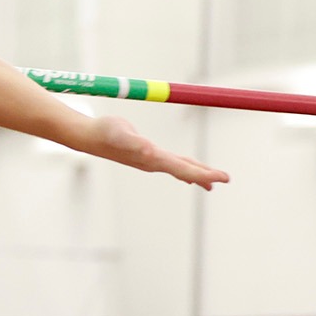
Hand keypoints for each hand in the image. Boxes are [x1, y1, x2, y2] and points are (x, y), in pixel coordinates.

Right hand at [84, 116, 229, 189]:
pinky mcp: (145, 154)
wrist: (88, 137)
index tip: (224, 177)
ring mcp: (149, 161)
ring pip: (179, 169)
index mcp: (153, 160)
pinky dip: (184, 168)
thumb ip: (134, 142)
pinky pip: (171, 163)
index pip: (185, 169)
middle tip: (226, 178)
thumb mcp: (120, 134)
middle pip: (185, 172)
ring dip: (197, 175)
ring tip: (212, 182)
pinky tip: (186, 172)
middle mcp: (153, 163)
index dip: (205, 173)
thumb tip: (148, 150)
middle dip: (206, 176)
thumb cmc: (104, 133)